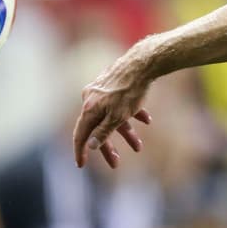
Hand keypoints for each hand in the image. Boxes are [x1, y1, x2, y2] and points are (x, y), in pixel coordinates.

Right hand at [74, 53, 153, 167]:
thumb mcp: (117, 117)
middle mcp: (92, 99)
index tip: (81, 165)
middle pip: (97, 128)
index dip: (80, 151)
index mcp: (89, 108)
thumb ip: (103, 132)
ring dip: (125, 132)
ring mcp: (102, 91)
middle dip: (108, 147)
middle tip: (116, 164)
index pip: (80, 134)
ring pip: (112, 117)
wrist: (142, 63)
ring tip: (138, 147)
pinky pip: (121, 104)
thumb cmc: (130, 91)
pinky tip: (146, 119)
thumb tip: (90, 146)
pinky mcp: (114, 85)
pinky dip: (132, 114)